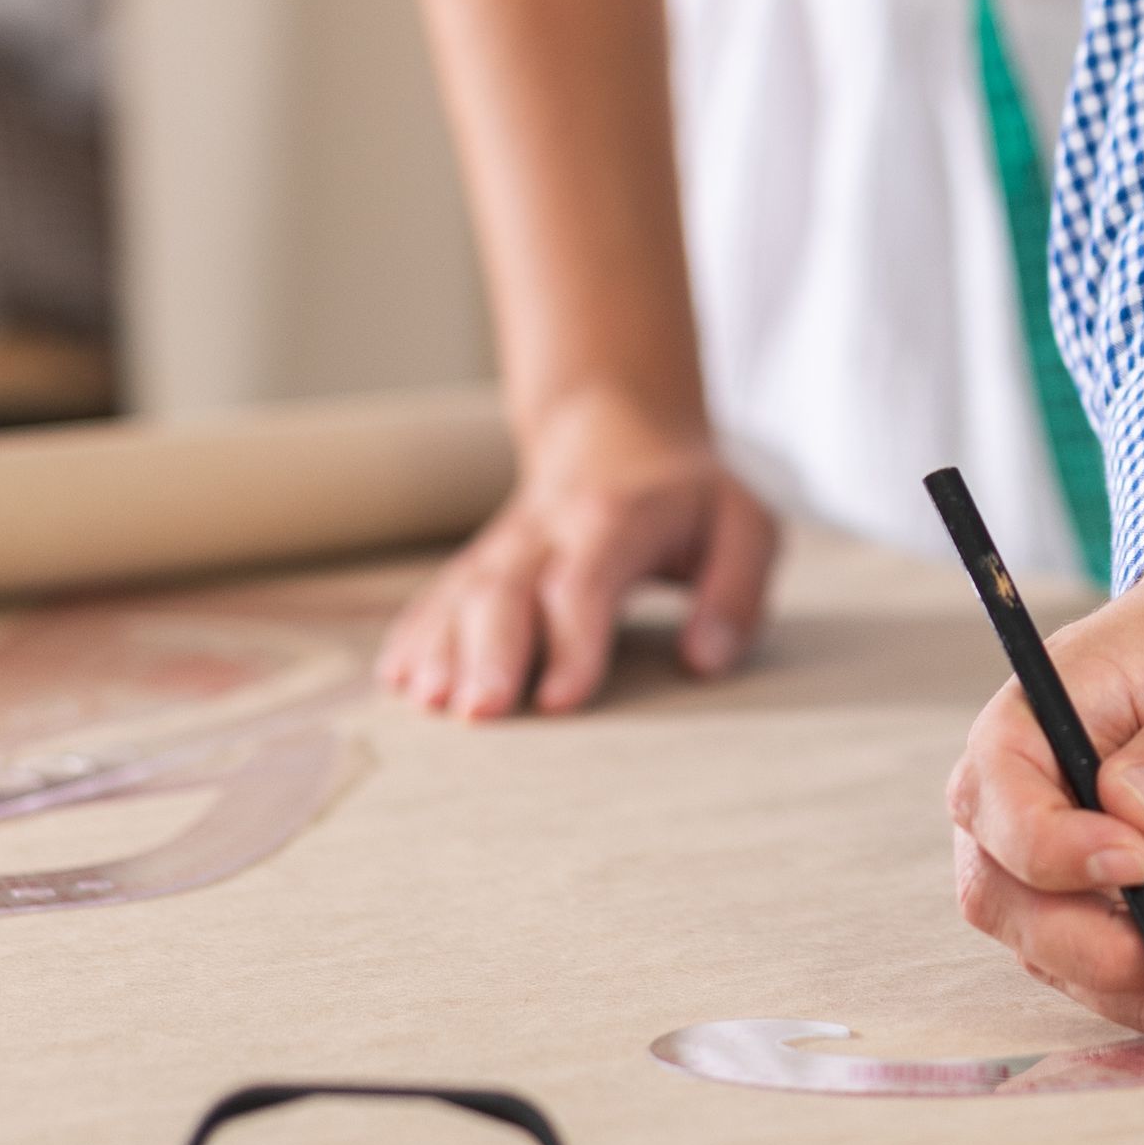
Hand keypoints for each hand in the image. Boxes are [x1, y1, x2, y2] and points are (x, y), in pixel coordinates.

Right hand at [374, 394, 780, 719]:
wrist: (620, 430)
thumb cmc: (691, 498)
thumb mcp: (746, 526)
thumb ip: (737, 592)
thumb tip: (704, 661)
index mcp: (617, 521)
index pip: (584, 583)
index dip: (570, 641)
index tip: (559, 702)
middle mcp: (549, 529)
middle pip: (507, 587)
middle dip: (488, 651)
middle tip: (478, 713)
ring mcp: (507, 544)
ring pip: (463, 590)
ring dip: (441, 646)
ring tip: (427, 701)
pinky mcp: (482, 559)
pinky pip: (439, 593)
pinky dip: (416, 633)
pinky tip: (397, 677)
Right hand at [940, 515, 1143, 1043]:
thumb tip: (1129, 806)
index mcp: (1050, 703)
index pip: (999, 789)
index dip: (1046, 844)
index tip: (1136, 863)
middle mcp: (1035, 781)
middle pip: (1007, 890)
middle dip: (1090, 951)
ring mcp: (1065, 842)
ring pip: (1059, 947)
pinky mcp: (1109, 888)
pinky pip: (1117, 959)